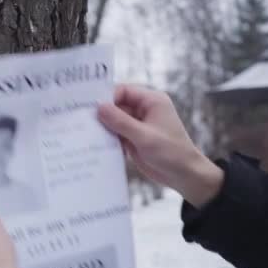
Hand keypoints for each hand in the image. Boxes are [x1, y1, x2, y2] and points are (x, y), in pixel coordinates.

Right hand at [98, 84, 223, 207]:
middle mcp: (144, 110)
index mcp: (151, 101)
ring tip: (86, 134)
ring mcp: (138, 125)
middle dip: (103, 114)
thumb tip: (99, 107)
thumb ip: (121, 121)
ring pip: (114, 120)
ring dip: (104, 127)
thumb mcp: (144, 136)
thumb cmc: (172, 153)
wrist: (184, 176)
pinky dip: (108, 138)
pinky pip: (116, 133)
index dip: (108, 98)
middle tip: (83, 121)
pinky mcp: (133, 138)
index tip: (92, 109)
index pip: (123, 91)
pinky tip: (95, 144)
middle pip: (116, 105)